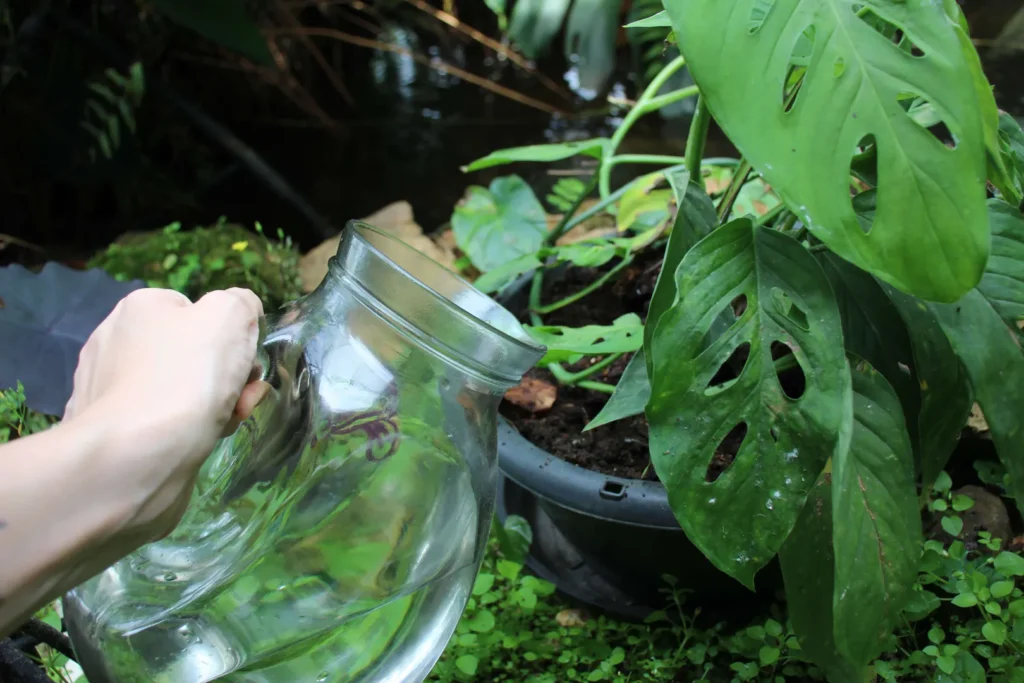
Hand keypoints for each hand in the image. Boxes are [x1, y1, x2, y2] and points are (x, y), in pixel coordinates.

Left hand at [65, 287, 268, 543]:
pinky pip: (162, 422)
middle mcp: (116, 341)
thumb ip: (241, 303)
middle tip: (243, 397)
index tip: (247, 362)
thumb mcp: (230, 316)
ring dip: (216, 405)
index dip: (230, 335)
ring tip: (226, 423)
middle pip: (193, 353)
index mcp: (141, 308)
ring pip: (182, 390)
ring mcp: (109, 389)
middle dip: (228, 376)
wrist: (133, 457)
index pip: (197, 311)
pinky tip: (199, 442)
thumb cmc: (186, 378)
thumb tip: (241, 312)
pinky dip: (187, 430)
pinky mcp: (112, 431)